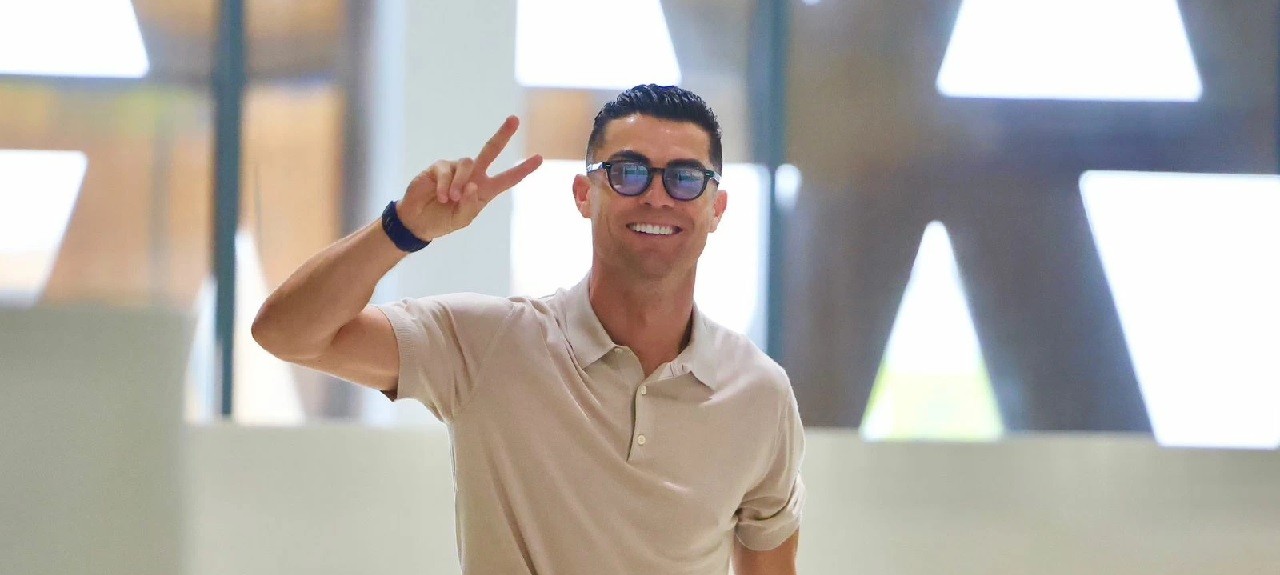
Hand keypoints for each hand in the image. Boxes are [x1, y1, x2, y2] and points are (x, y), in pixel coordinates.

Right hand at [396, 115, 542, 240]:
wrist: (418, 221)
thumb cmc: (443, 220)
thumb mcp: (462, 219)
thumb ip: (471, 204)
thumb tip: (474, 184)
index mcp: (485, 189)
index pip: (508, 178)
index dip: (523, 169)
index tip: (540, 158)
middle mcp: (473, 175)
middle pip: (491, 151)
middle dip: (503, 135)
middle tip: (514, 119)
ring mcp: (456, 169)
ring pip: (468, 164)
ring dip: (460, 183)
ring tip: (450, 199)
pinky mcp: (439, 167)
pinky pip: (447, 170)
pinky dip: (444, 185)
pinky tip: (441, 196)